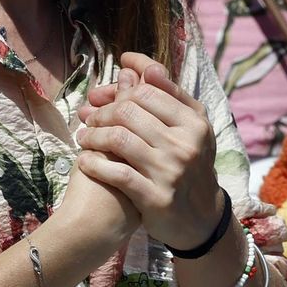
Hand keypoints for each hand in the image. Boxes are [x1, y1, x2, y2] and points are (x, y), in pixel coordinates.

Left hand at [74, 53, 221, 250]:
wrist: (201, 219)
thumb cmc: (190, 164)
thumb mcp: (191, 129)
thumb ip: (170, 96)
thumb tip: (145, 68)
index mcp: (195, 122)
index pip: (147, 90)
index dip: (119, 86)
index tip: (100, 90)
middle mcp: (185, 144)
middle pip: (128, 111)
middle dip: (101, 112)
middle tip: (89, 117)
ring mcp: (170, 171)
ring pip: (118, 138)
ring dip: (92, 135)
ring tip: (84, 137)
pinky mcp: (155, 197)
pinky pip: (115, 172)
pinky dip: (93, 163)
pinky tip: (85, 160)